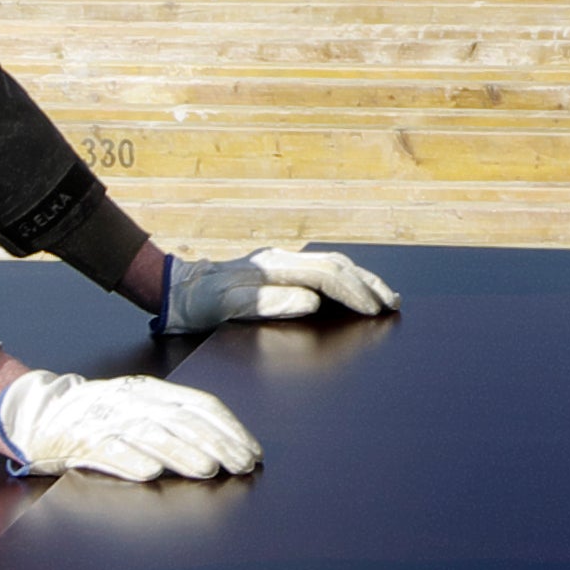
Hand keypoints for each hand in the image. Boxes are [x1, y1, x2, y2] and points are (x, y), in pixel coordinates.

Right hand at [0, 367, 261, 483]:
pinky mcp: (80, 442)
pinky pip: (107, 450)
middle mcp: (132, 402)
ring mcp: (106, 421)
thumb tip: (222, 441)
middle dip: (216, 444)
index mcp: (150, 391)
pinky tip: (151, 472)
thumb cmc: (96, 414)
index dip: (228, 428)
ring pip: (150, 435)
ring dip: (182, 453)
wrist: (37, 413)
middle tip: (241, 465)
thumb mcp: (138, 406)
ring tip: (208, 470)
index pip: (199, 405)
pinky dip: (130, 460)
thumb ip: (174, 418)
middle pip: (182, 421)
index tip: (251, 451)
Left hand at [162, 242, 399, 335]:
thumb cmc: (198, 305)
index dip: (354, 293)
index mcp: (272, 267)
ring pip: (331, 265)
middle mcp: (280, 259)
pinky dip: (344, 280)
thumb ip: (268, 303)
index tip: (375, 311)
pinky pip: (320, 270)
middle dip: (368, 285)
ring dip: (361, 280)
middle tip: (393, 305)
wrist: (176, 289)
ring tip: (384, 297)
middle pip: (336, 266)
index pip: (326, 276)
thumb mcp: (226, 308)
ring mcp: (280, 262)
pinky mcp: (278, 269)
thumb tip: (311, 301)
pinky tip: (353, 291)